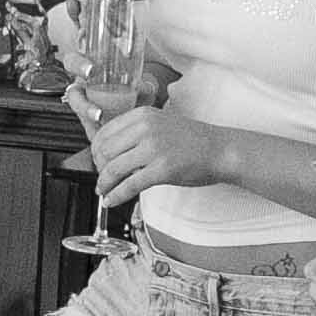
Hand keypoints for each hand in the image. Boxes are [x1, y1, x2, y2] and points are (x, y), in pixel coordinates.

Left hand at [88, 100, 226, 209]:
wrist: (220, 149)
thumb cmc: (191, 140)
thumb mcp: (160, 124)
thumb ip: (136, 132)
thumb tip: (108, 151)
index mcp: (142, 115)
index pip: (104, 132)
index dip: (96, 151)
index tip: (98, 162)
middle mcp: (145, 128)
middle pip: (104, 150)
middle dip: (99, 168)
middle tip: (102, 178)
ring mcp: (154, 148)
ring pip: (113, 168)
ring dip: (104, 183)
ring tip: (103, 191)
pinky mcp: (162, 169)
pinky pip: (129, 185)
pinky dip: (116, 195)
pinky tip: (111, 200)